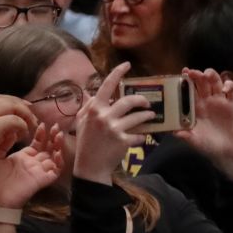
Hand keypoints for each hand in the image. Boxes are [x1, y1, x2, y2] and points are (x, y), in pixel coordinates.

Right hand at [0, 95, 38, 165]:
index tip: (25, 108)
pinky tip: (23, 135)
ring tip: (31, 125)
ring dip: (25, 115)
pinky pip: (14, 120)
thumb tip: (13, 121)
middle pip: (6, 99)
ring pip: (12, 106)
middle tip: (32, 116)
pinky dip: (22, 126)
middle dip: (22, 106)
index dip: (13, 101)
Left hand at [0, 123, 63, 206]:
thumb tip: (10, 128)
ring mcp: (37, 172)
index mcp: (22, 158)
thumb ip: (2, 143)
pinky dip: (59, 162)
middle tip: (54, 125)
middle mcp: (32, 164)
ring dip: (58, 146)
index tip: (40, 122)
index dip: (40, 133)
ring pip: (54, 158)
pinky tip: (57, 153)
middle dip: (52, 137)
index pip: (36, 143)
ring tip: (58, 134)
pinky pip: (55, 171)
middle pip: (48, 148)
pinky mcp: (41, 181)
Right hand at [71, 63, 154, 183]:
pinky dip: (141, 137)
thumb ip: (89, 107)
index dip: (118, 73)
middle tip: (147, 102)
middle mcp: (104, 116)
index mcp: (94, 109)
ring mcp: (114, 129)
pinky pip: (139, 136)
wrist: (89, 167)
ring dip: (147, 116)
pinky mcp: (123, 142)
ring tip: (151, 116)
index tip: (127, 64)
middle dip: (141, 100)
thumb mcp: (82, 122)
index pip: (106, 86)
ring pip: (138, 117)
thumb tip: (93, 94)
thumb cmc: (85, 143)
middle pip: (128, 101)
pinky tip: (141, 138)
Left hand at [174, 69, 232, 183]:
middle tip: (192, 72)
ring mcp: (220, 102)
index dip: (186, 81)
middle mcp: (206, 102)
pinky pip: (232, 91)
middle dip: (197, 75)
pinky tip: (226, 88)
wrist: (228, 152)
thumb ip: (186, 136)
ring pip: (216, 83)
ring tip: (208, 74)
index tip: (182, 73)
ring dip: (212, 76)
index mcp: (195, 108)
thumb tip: (174, 132)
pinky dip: (230, 85)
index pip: (189, 90)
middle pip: (202, 83)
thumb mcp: (195, 141)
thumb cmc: (209, 145)